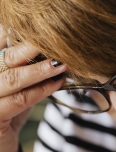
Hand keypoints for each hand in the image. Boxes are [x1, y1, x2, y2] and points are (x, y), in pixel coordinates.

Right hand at [0, 30, 66, 151]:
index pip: (1, 41)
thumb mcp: (15, 85)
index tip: (46, 30)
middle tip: (57, 41)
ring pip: (14, 77)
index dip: (22, 34)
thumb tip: (51, 53)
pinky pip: (21, 99)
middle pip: (7, 57)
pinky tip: (57, 83)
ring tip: (62, 63)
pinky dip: (42, 90)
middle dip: (34, 47)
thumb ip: (25, 68)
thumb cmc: (8, 109)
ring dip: (42, 69)